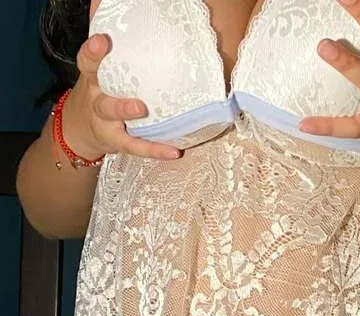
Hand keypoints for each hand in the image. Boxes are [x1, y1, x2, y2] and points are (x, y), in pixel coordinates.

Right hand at [62, 33, 180, 161]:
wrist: (81, 129)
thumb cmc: (97, 88)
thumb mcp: (95, 65)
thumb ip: (99, 32)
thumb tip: (101, 0)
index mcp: (93, 78)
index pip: (88, 62)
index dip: (93, 52)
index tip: (102, 40)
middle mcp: (97, 100)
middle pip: (103, 99)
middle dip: (117, 98)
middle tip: (136, 99)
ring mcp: (106, 123)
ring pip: (115, 120)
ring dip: (128, 115)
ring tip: (146, 112)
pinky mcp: (118, 142)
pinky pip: (136, 146)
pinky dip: (155, 150)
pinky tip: (174, 152)